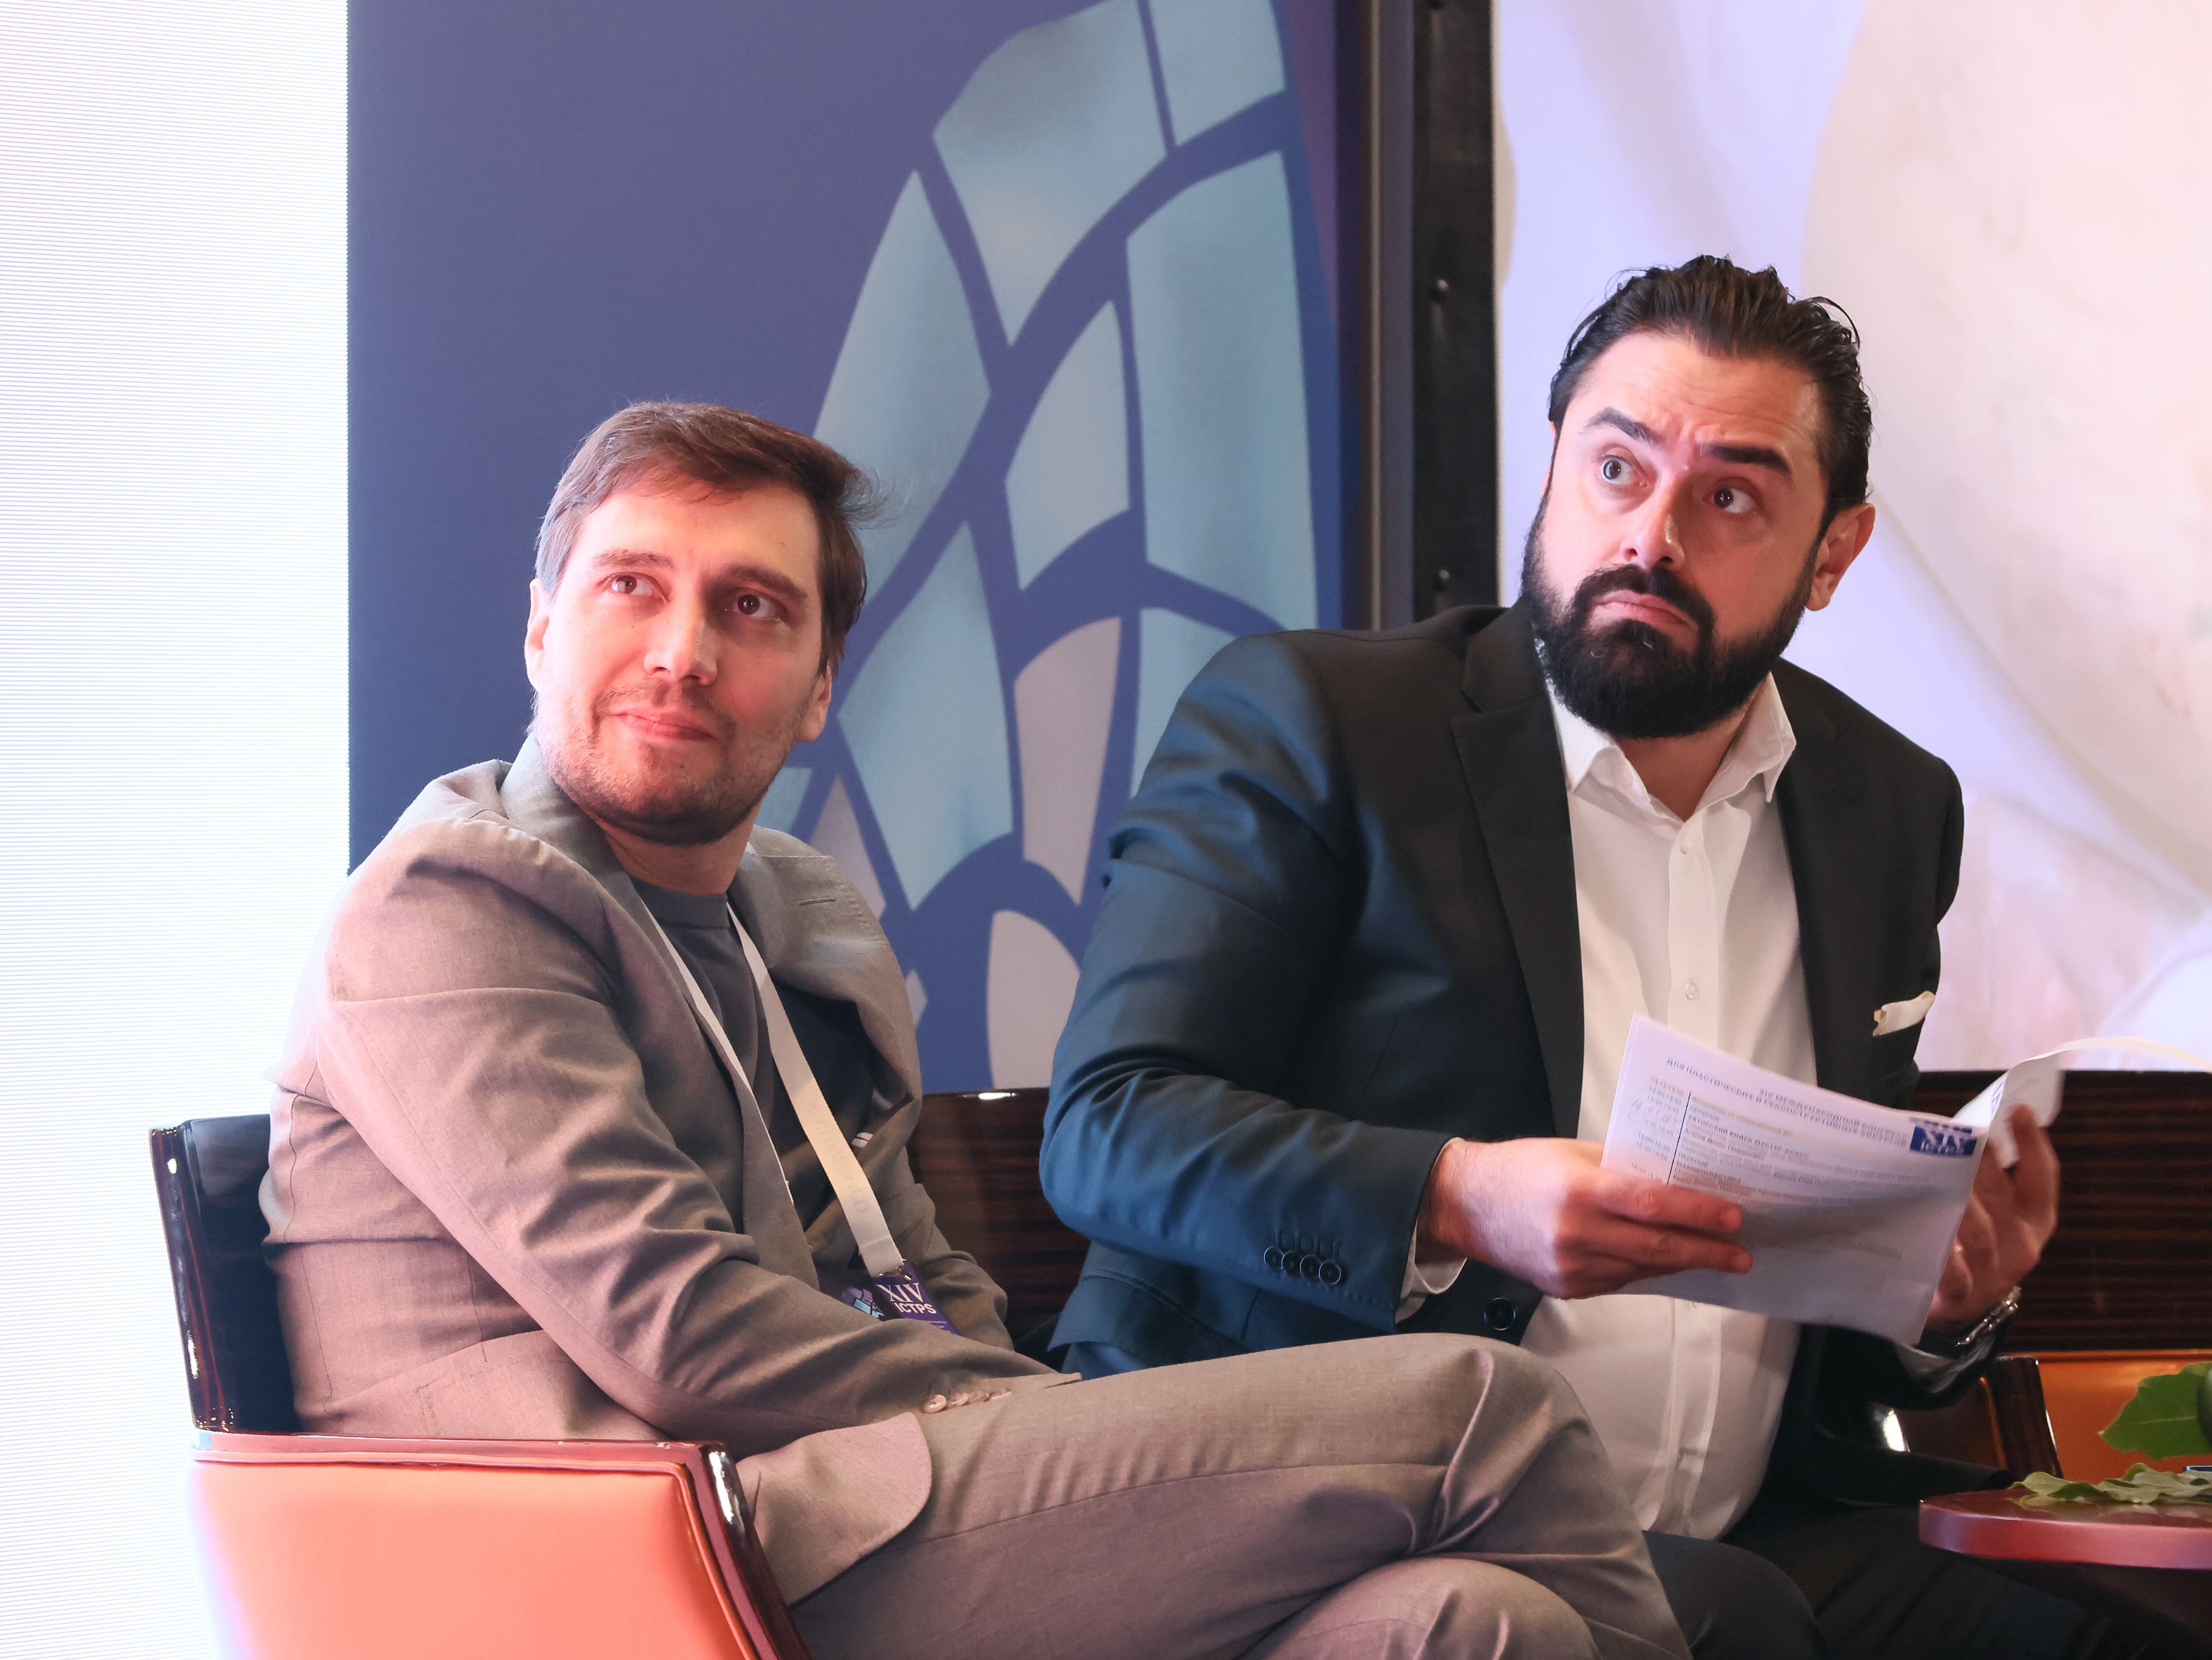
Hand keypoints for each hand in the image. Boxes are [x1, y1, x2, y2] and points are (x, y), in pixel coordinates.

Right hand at [1415, 1137, 1751, 1299]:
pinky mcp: (1565, 1287)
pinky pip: (1618, 1280)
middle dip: (1705, 1250)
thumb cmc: (1521, 1169)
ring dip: (1681, 1262)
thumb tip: (1677, 1181)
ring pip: (1641, 1267)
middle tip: (1740, 1252)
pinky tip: (1665, 1261)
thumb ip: (1622, 1168)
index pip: (1650, 1204)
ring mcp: (1569, 1266)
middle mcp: (1574, 1232)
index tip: (1732, 1217)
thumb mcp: (1572, 1153)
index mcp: (1577, 1189)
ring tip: (1714, 1257)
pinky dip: (1645, 1269)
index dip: (1696, 1213)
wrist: (1465, 1205)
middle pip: (1655, 1245)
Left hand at [1926, 1104, 2058, 1334]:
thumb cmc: (1970, 1241)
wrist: (1958, 1307)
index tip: (2018, 1109)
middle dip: (1982, 1159)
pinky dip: (1940, 1250)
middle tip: (1962, 1130)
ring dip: (1957, 1199)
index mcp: (2034, 1218)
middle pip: (2002, 1192)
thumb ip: (1986, 1176)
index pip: (2041, 1176)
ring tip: (1935, 1171)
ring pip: (1977, 1229)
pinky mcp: (1963, 1295)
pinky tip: (1920, 1225)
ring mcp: (1994, 1271)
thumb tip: (1963, 1127)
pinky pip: (1952, 1271)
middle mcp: (2021, 1244)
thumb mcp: (1991, 1210)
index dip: (2033, 1142)